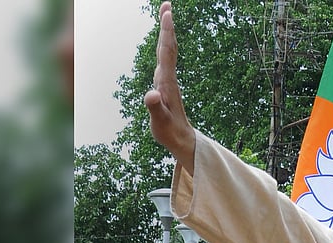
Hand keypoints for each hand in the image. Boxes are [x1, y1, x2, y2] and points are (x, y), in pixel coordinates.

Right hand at [143, 1, 195, 172]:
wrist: (182, 139)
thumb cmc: (170, 132)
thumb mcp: (160, 122)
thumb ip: (155, 108)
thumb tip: (151, 95)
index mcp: (166, 83)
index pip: (166, 53)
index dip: (166, 34)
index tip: (168, 15)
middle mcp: (169, 78)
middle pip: (169, 47)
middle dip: (167, 26)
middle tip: (167, 5)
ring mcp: (168, 80)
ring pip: (168, 51)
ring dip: (167, 32)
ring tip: (166, 14)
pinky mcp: (166, 84)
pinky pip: (165, 58)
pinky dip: (164, 44)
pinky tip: (164, 40)